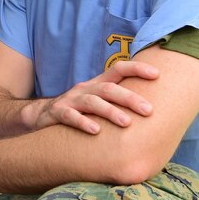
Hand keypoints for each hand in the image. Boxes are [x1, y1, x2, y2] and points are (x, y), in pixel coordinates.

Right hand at [29, 60, 157, 134]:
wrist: (41, 117)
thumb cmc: (78, 112)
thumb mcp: (97, 103)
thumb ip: (118, 103)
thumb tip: (155, 111)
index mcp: (97, 84)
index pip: (118, 70)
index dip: (137, 69)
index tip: (157, 74)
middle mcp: (85, 89)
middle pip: (109, 88)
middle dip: (130, 98)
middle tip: (148, 110)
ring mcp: (70, 100)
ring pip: (92, 102)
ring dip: (110, 111)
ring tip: (126, 123)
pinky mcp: (57, 113)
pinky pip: (70, 116)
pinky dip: (83, 122)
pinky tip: (95, 131)